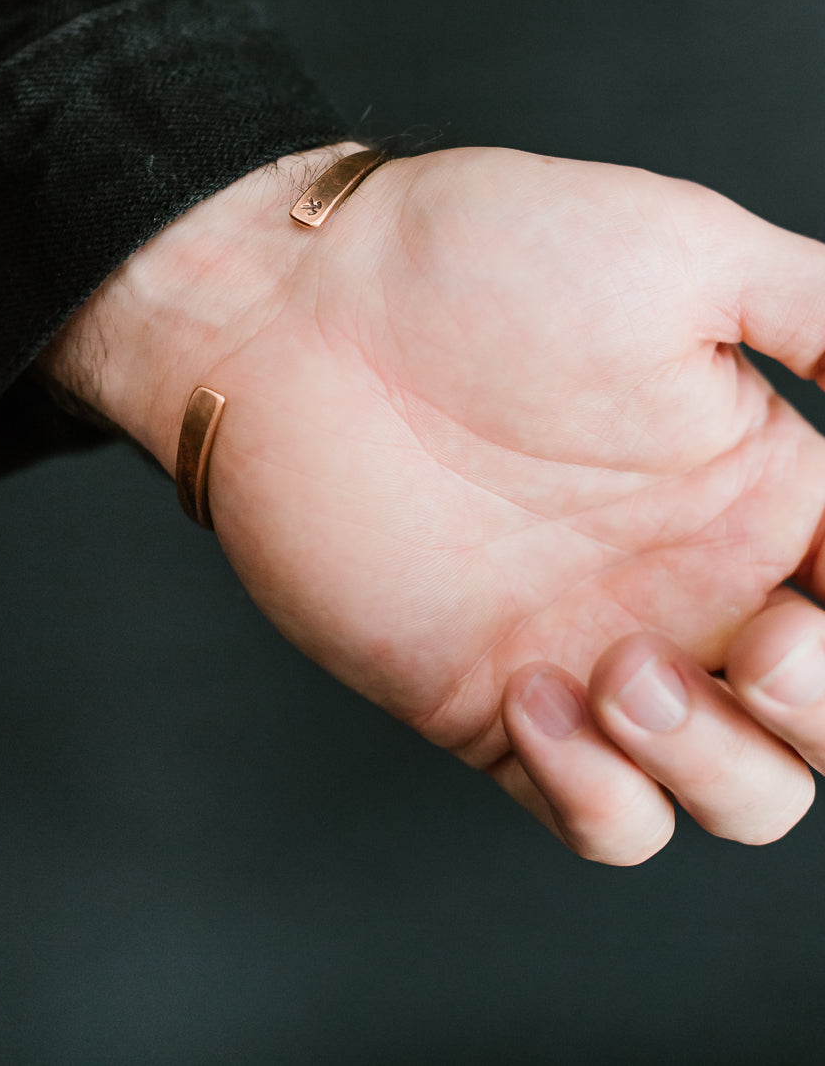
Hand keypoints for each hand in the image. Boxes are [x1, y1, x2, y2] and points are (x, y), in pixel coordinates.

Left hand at [40, 144, 824, 860]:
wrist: (300, 310)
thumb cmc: (481, 257)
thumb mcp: (683, 250)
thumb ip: (818, 317)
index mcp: (760, 487)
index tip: (822, 583)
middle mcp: (695, 583)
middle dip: (820, 709)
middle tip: (758, 637)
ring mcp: (599, 653)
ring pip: (739, 797)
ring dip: (721, 766)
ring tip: (626, 667)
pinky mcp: (497, 706)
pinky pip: (603, 822)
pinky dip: (601, 793)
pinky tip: (538, 692)